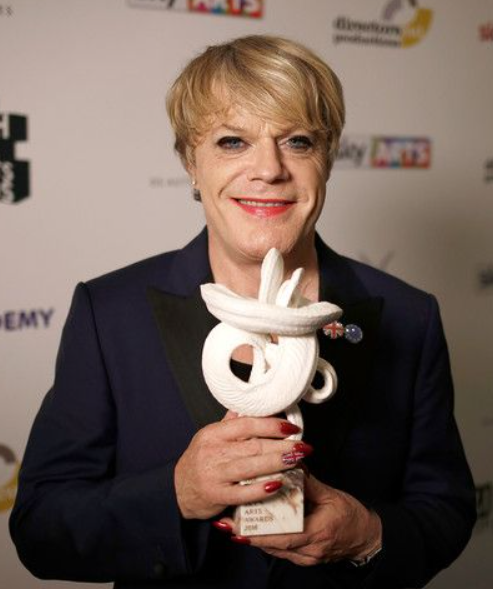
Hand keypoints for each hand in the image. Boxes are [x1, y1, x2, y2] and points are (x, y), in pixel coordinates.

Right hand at [174, 411, 311, 519]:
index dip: (272, 425)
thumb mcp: (211, 438)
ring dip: (277, 463)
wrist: (178, 489)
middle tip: (303, 446)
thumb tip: (253, 406)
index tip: (291, 428)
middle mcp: (213, 451)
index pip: (247, 424)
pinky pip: (242, 492)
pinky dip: (261, 488)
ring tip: (297, 460)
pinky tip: (278, 484)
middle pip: (254, 445)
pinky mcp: (216, 495)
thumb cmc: (200, 462)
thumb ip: (232, 424)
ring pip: (251, 466)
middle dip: (283, 446)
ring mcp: (214, 474)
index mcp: (214, 433)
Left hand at [217, 473, 381, 565]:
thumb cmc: (351, 517)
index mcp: (317, 533)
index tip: (238, 525)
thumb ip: (309, 482)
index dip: (258, 532)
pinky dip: (265, 540)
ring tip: (231, 526)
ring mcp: (306, 557)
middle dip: (247, 535)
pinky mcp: (304, 557)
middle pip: (272, 545)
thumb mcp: (332, 495)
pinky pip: (280, 550)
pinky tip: (251, 531)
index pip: (283, 535)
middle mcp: (309, 550)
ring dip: (253, 538)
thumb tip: (291, 463)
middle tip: (225, 524)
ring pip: (274, 549)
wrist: (366, 538)